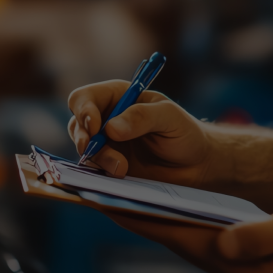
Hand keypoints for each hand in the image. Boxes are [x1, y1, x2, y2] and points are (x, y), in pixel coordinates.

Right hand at [67, 80, 211, 185]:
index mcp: (118, 97)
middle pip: (77, 124)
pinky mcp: (109, 167)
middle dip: (84, 138)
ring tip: (122, 168)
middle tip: (93, 149)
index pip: (85, 98)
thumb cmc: (185, 134)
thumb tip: (110, 128)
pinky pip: (93, 169)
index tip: (95, 126)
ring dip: (98, 158)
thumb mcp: (169, 118)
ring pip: (83, 149)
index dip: (83, 110)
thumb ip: (142, 117)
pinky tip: (120, 174)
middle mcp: (106, 119)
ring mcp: (106, 145)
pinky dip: (101, 172)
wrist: (195, 167)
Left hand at [105, 196, 272, 272]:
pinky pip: (231, 260)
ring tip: (144, 208)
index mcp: (257, 271)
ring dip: (177, 233)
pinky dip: (207, 241)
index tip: (111, 204)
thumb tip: (222, 242)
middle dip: (150, 225)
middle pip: (190, 251)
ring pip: (209, 256)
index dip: (148, 220)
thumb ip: (262, 234)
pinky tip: (197, 224)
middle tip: (111, 201)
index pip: (188, 241)